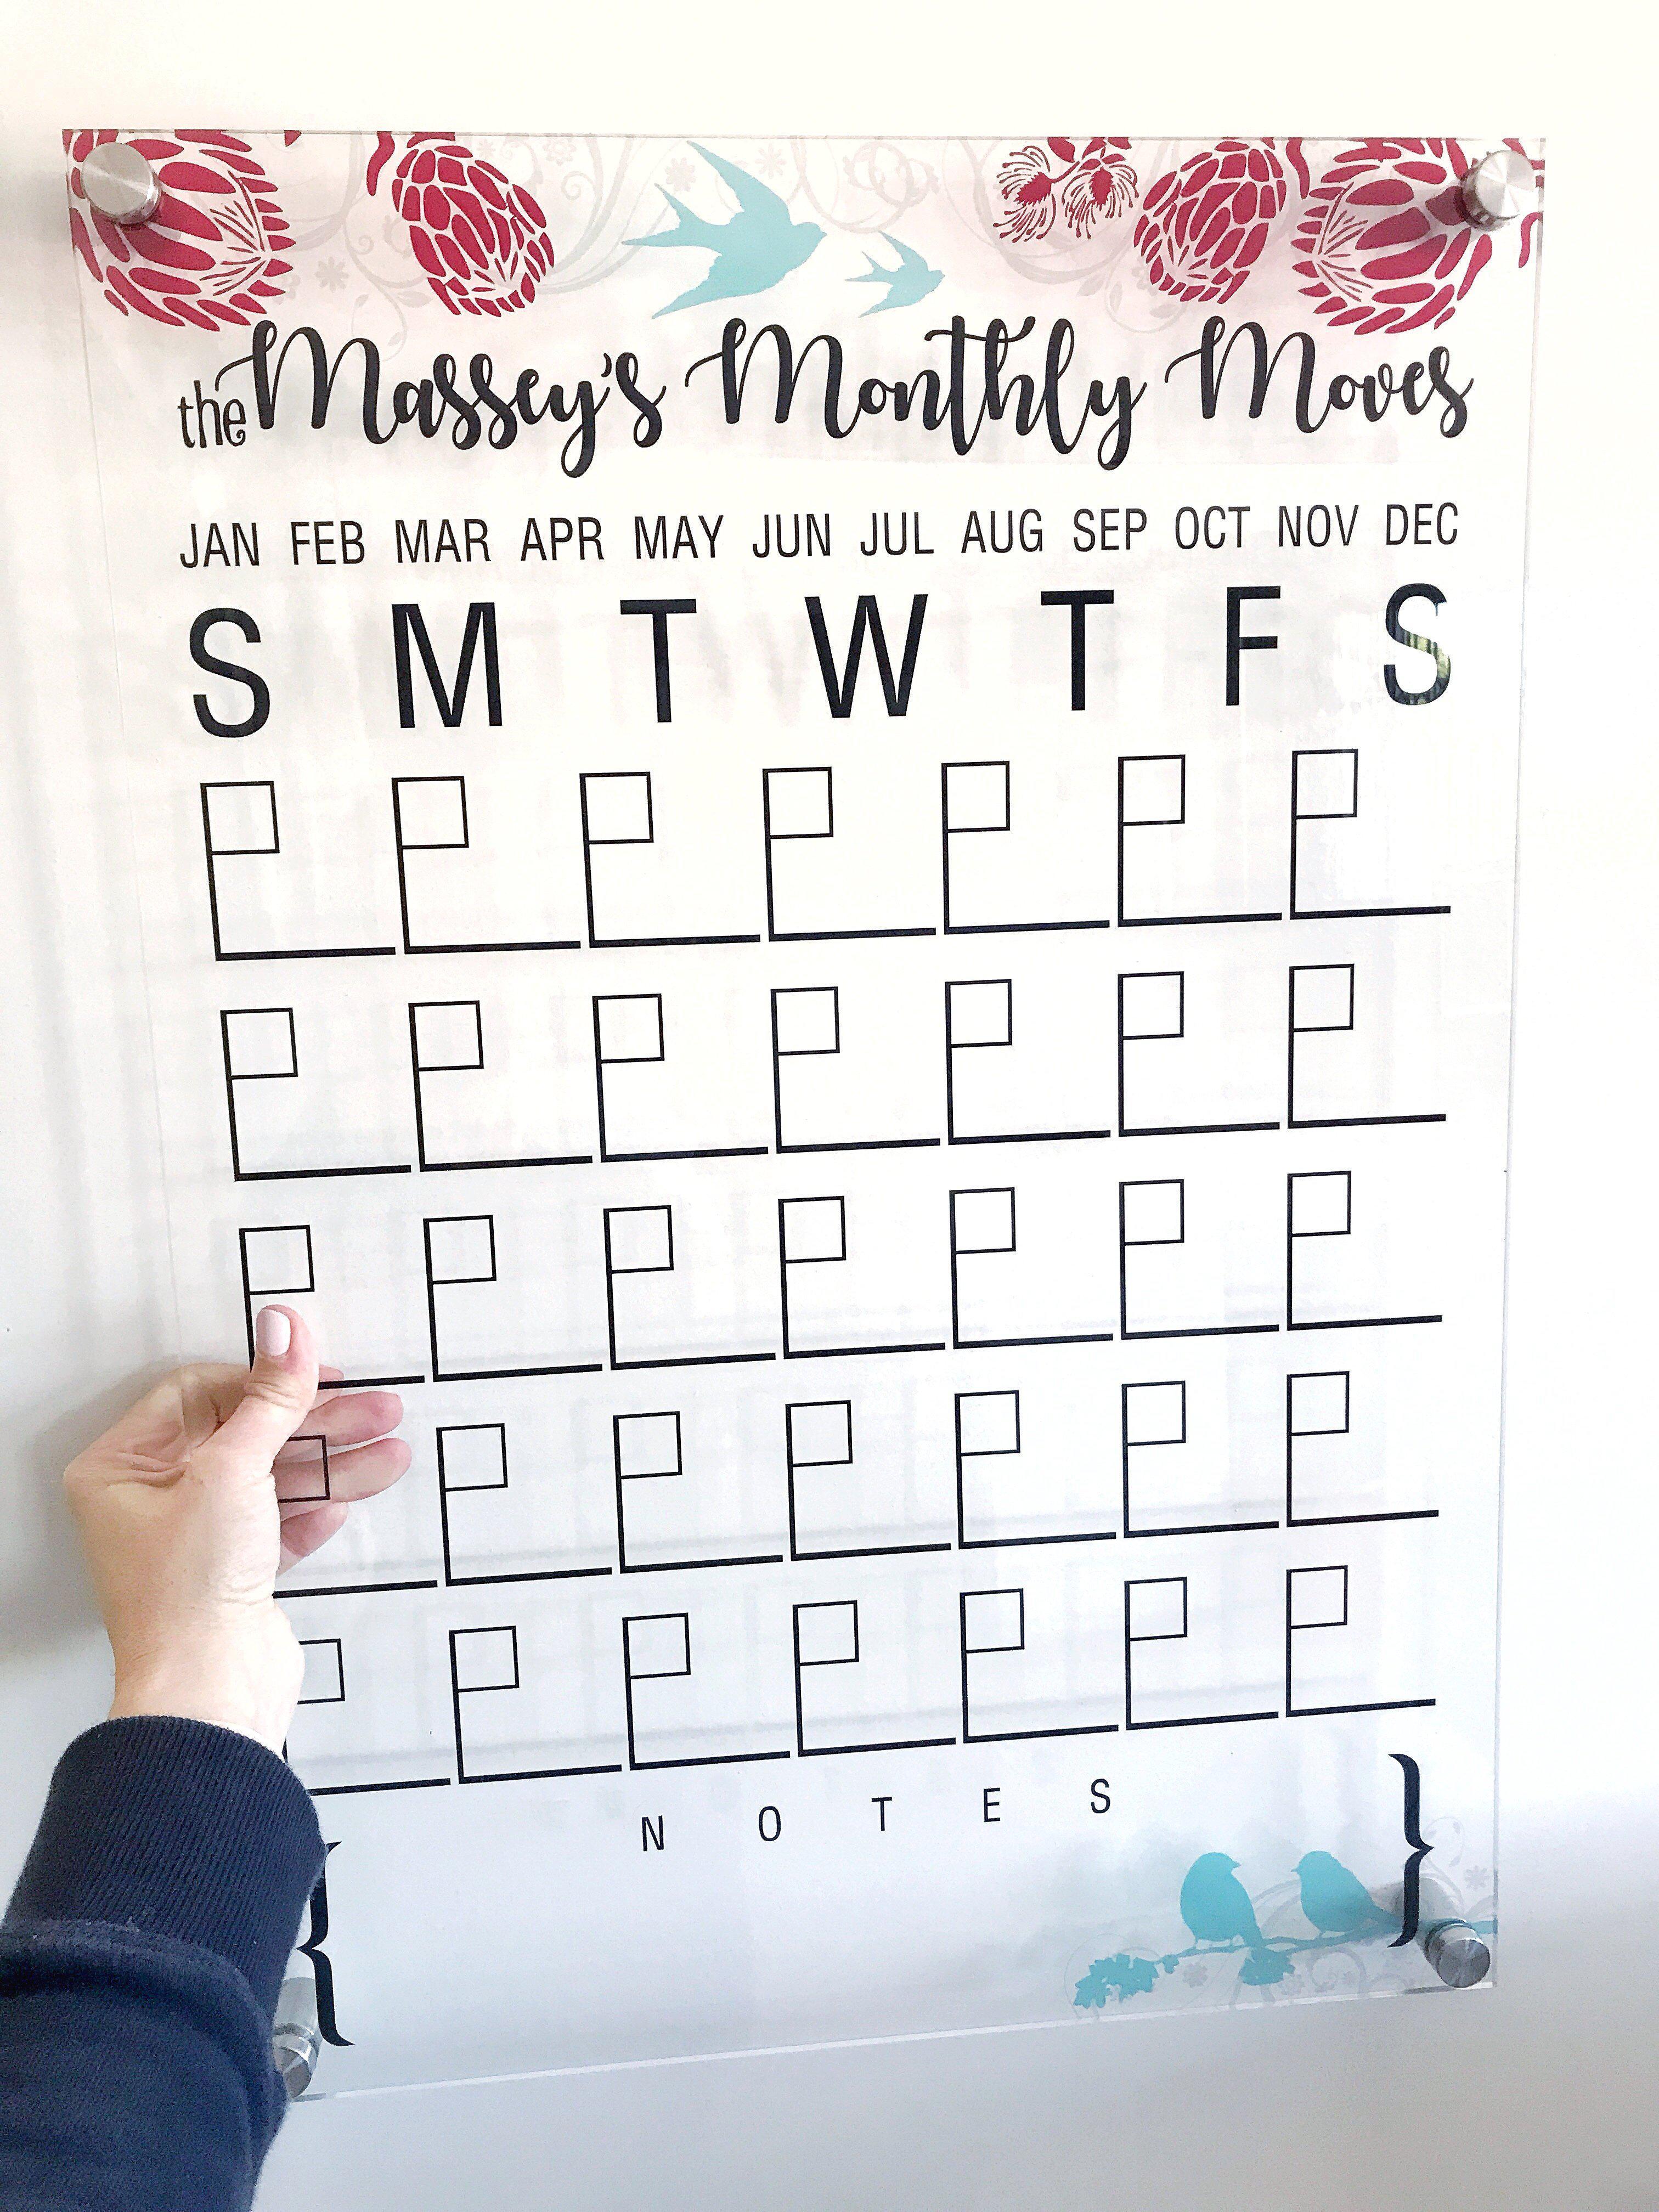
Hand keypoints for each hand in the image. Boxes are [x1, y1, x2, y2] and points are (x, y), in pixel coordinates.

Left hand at [63, 1307, 410, 1753]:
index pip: (197, 1394)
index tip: (315, 1370)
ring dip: (333, 1463)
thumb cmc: (188, 1593)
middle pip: (244, 1435)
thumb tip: (284, 1329)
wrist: (210, 1689)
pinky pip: (279, 1524)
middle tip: (373, 1408)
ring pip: (272, 1480)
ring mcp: (192, 1540)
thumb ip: (270, 1396)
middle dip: (316, 1422)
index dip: (261, 1379)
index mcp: (122, 1470)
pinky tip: (349, 1498)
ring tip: (387, 1449)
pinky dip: (318, 1509)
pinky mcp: (231, 1574)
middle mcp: (150, 1502)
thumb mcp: (234, 1469)